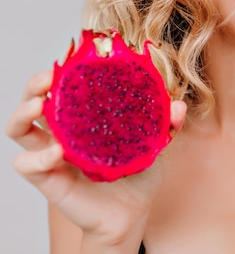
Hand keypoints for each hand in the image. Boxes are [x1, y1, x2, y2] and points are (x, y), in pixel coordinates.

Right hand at [5, 70, 186, 245]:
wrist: (132, 213)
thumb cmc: (138, 174)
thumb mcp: (155, 143)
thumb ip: (167, 123)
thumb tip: (178, 105)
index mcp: (83, 118)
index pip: (65, 87)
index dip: (63, 71)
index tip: (72, 58)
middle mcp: (62, 132)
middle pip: (33, 100)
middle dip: (34, 84)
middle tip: (49, 77)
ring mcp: (51, 154)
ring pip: (19, 128)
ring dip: (22, 113)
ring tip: (39, 105)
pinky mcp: (48, 178)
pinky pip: (27, 164)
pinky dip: (38, 156)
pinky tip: (57, 152)